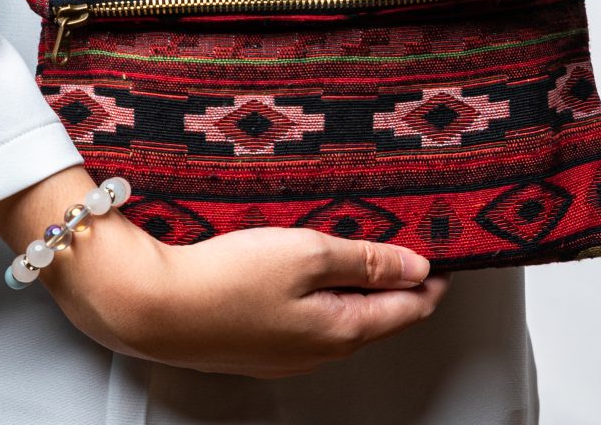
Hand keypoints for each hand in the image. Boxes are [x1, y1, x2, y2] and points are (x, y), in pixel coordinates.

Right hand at [0, 166, 450, 377]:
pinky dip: (324, 294)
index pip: (406, 309)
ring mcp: (284, 352)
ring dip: (359, 288)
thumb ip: (363, 260)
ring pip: (341, 318)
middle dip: (398, 285)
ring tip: (367, 253)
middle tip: (412, 249)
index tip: (448, 256)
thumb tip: (417, 267)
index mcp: (339, 331)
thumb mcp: (306, 254)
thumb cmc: (227, 279)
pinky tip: (313, 273)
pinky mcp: (256, 342)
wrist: (153, 305)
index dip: (430, 281)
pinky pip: (308, 319)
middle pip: (375, 318)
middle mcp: (317, 351)